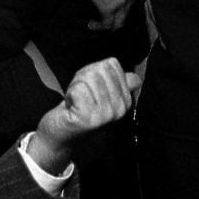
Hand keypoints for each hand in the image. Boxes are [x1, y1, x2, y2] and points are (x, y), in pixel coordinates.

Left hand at [28, 58, 140, 173]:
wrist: (62, 134)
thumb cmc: (79, 108)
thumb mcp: (101, 92)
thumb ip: (117, 83)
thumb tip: (136, 79)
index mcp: (126, 99)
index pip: (112, 64)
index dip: (95, 69)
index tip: (90, 86)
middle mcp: (120, 108)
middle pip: (99, 69)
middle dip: (83, 77)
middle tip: (80, 94)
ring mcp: (106, 115)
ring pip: (88, 78)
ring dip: (76, 86)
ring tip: (76, 100)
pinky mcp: (89, 118)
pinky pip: (79, 89)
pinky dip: (70, 94)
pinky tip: (71, 106)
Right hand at [68, 0, 135, 30]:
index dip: (122, 3)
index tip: (112, 6)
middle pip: (127, 11)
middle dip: (117, 17)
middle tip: (105, 19)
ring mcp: (121, 2)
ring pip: (119, 22)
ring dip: (109, 27)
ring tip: (99, 26)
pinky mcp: (109, 9)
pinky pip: (107, 24)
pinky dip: (99, 27)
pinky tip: (92, 25)